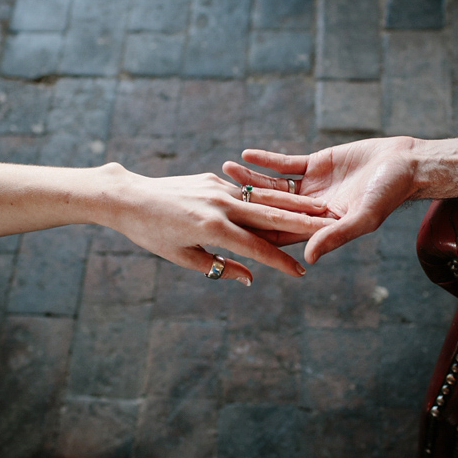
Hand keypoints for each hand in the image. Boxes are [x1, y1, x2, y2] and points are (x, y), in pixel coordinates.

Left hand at [104, 166, 331, 284]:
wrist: (127, 197)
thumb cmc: (150, 234)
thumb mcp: (181, 257)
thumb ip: (219, 266)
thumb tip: (250, 278)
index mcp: (212, 228)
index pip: (256, 249)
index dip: (280, 263)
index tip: (301, 274)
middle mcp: (219, 205)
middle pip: (270, 216)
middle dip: (303, 222)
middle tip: (330, 226)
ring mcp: (217, 189)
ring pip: (263, 199)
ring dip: (293, 204)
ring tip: (320, 209)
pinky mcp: (212, 179)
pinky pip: (247, 190)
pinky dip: (270, 196)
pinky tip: (289, 198)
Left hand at [223, 136, 457, 263]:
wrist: (405, 163)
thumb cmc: (390, 194)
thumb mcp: (363, 218)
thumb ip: (335, 236)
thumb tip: (307, 257)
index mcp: (318, 226)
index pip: (280, 233)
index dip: (256, 232)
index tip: (229, 229)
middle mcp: (310, 209)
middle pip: (269, 209)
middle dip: (243, 202)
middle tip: (215, 195)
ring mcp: (311, 187)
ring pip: (273, 185)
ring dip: (250, 178)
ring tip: (226, 169)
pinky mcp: (315, 165)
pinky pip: (285, 164)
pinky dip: (266, 160)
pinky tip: (247, 154)